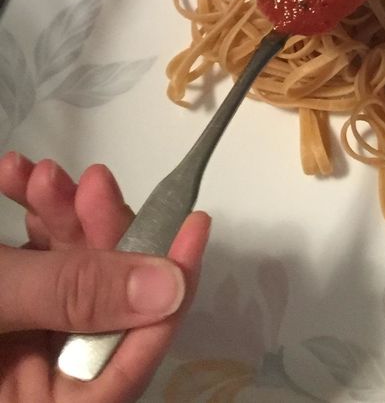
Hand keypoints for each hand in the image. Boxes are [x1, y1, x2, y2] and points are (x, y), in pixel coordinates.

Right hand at [0, 151, 209, 402]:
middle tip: (95, 181)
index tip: (194, 226)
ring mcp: (22, 338)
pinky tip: (15, 177)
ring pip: (70, 269)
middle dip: (101, 233)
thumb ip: (74, 293)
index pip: (128, 367)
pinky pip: (34, 258)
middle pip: (102, 306)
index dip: (167, 298)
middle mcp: (36, 379)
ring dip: (61, 213)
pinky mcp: (7, 301)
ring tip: (43, 176)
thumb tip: (168, 284)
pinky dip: (32, 215)